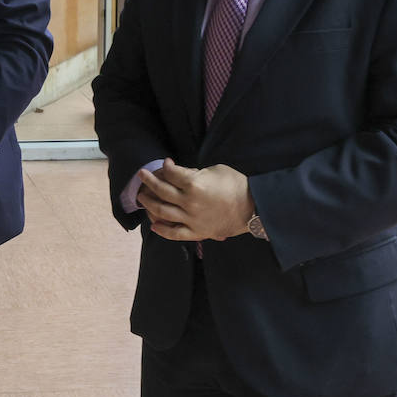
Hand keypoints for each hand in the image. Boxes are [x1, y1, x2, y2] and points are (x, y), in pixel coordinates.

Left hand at [136, 158, 253, 241]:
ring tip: (141, 197)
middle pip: (161, 191)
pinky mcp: (197, 232)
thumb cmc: (236, 184)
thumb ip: (195, 173)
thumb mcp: (215, 170)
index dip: (165, 166)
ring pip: (162, 211)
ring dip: (148, 203)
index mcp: (194, 184)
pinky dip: (162, 231)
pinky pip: (175, 233)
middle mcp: (189, 202)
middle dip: (148, 181)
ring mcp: (191, 218)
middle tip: (141, 175)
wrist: (254, 207)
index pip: (171, 173)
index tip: (165, 163)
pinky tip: (154, 225)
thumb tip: (181, 174)